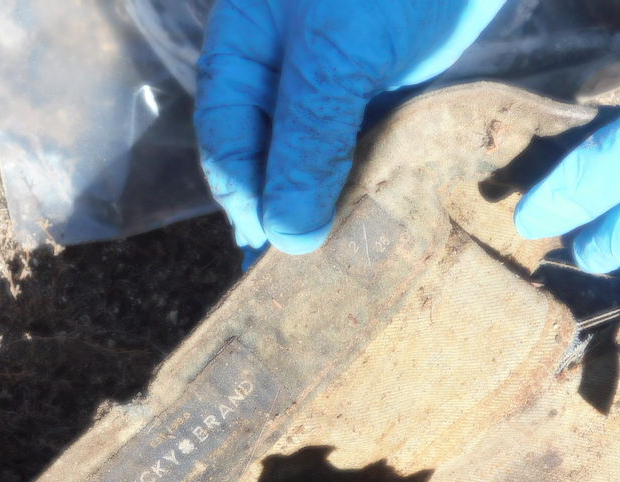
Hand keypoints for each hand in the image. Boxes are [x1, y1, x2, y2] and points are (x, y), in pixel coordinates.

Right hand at [195, 0, 507, 254]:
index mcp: (241, 58)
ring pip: (320, 164)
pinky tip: (390, 224)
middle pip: (270, 165)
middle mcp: (279, 75)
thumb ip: (306, 142)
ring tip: (353, 270)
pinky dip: (378, 185)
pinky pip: (370, 149)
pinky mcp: (387, 85)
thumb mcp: (334, 55)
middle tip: (315, 289)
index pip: (230, 155)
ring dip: (335, 212)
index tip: (280, 267)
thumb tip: (285, 238)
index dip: (251, 211)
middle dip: (289, 222)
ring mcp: (335, 81)